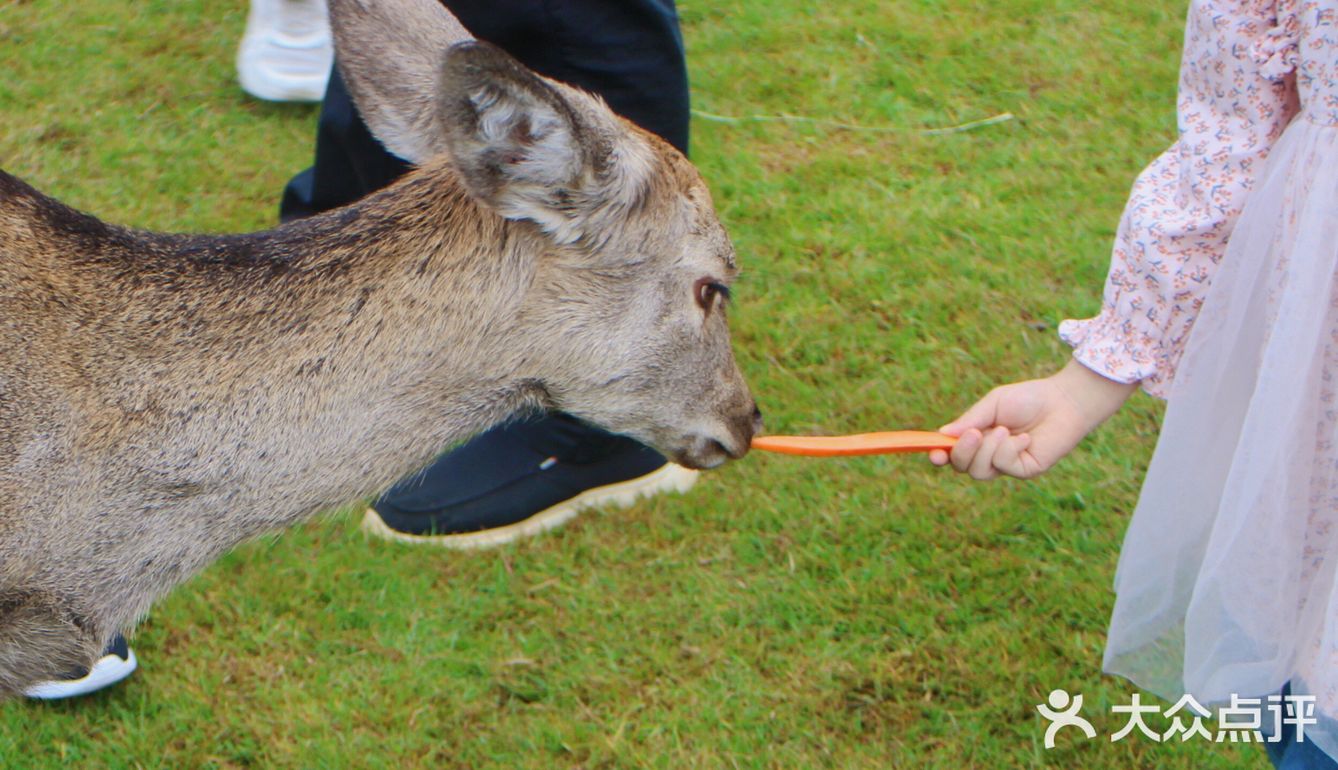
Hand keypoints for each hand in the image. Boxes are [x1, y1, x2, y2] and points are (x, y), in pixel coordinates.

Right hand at [928, 360, 1137, 479]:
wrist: (1064, 401)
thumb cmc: (1028, 399)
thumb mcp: (992, 405)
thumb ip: (969, 420)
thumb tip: (942, 434)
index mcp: (978, 438)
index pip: (953, 454)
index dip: (940, 456)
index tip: (933, 453)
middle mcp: (990, 454)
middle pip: (963, 467)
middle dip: (963, 452)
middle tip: (974, 433)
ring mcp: (1007, 465)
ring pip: (981, 471)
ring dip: (988, 450)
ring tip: (1005, 430)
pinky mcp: (1025, 471)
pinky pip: (1005, 467)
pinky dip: (1009, 450)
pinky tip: (1024, 438)